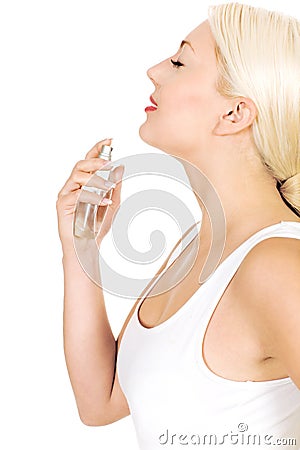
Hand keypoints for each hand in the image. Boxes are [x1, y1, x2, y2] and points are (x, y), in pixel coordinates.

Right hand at [56, 138, 123, 252]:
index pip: (89, 161)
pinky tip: (104, 201)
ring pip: (77, 176)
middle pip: (81, 165)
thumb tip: (120, 168)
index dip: (98, 149)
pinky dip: (92, 196)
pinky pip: (77, 194)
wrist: (88, 245)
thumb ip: (115, 187)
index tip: (109, 141)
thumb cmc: (98, 226)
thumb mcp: (113, 204)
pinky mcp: (62, 204)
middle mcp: (74, 185)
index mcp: (85, 182)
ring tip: (108, 187)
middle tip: (108, 164)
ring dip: (95, 179)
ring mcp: (67, 194)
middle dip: (95, 162)